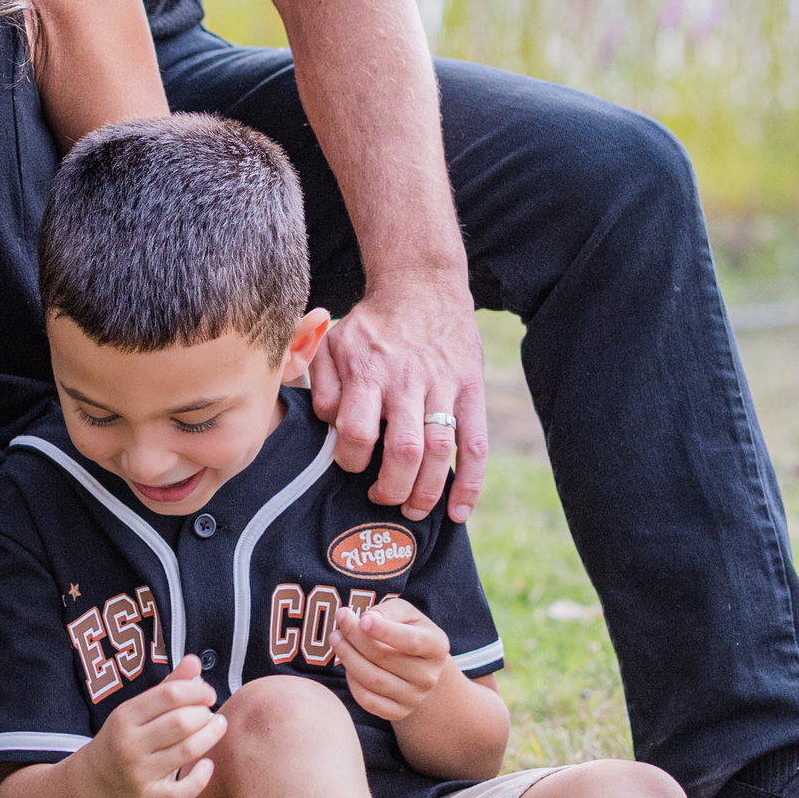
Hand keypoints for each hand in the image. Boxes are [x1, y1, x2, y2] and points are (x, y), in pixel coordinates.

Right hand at [93, 658, 226, 797]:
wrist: (96, 781)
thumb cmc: (124, 737)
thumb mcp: (137, 709)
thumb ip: (168, 686)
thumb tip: (195, 660)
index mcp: (125, 716)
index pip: (169, 695)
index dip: (197, 691)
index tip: (208, 694)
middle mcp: (130, 744)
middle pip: (180, 722)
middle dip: (204, 714)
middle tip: (210, 713)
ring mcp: (138, 773)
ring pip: (186, 751)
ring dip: (210, 736)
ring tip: (217, 727)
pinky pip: (181, 791)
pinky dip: (201, 778)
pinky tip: (208, 765)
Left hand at [307, 270, 487, 521]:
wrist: (422, 286)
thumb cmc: (372, 325)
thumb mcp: (333, 342)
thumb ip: (322, 384)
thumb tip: (328, 424)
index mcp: (368, 372)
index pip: (357, 431)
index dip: (351, 459)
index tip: (350, 464)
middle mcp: (407, 382)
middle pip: (404, 450)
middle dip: (392, 487)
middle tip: (381, 498)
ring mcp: (444, 387)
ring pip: (440, 451)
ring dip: (428, 491)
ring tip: (414, 511)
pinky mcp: (472, 391)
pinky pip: (476, 444)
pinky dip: (470, 483)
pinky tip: (459, 511)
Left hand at [335, 595, 451, 724]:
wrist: (420, 667)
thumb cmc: (408, 631)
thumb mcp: (406, 613)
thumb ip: (389, 610)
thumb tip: (367, 619)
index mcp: (436, 647)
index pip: (411, 641)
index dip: (385, 631)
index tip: (362, 619)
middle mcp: (428, 676)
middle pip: (383, 658)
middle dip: (355, 636)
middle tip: (340, 618)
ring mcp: (414, 698)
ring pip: (371, 679)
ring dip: (347, 656)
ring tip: (336, 637)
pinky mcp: (398, 712)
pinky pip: (367, 700)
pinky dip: (352, 681)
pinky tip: (348, 663)